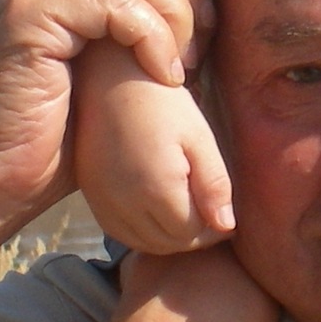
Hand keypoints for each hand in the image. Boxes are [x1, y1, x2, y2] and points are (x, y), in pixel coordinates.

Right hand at [74, 44, 236, 247]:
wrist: (107, 77)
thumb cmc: (161, 100)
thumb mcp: (199, 136)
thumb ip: (214, 184)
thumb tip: (228, 227)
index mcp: (157, 188)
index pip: (192, 235)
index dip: (215, 230)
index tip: (229, 218)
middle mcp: (125, 203)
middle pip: (168, 244)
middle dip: (195, 237)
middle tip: (212, 216)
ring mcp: (103, 201)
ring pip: (144, 243)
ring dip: (169, 238)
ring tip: (189, 214)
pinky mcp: (91, 195)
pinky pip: (120, 232)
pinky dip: (143, 232)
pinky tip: (158, 211)